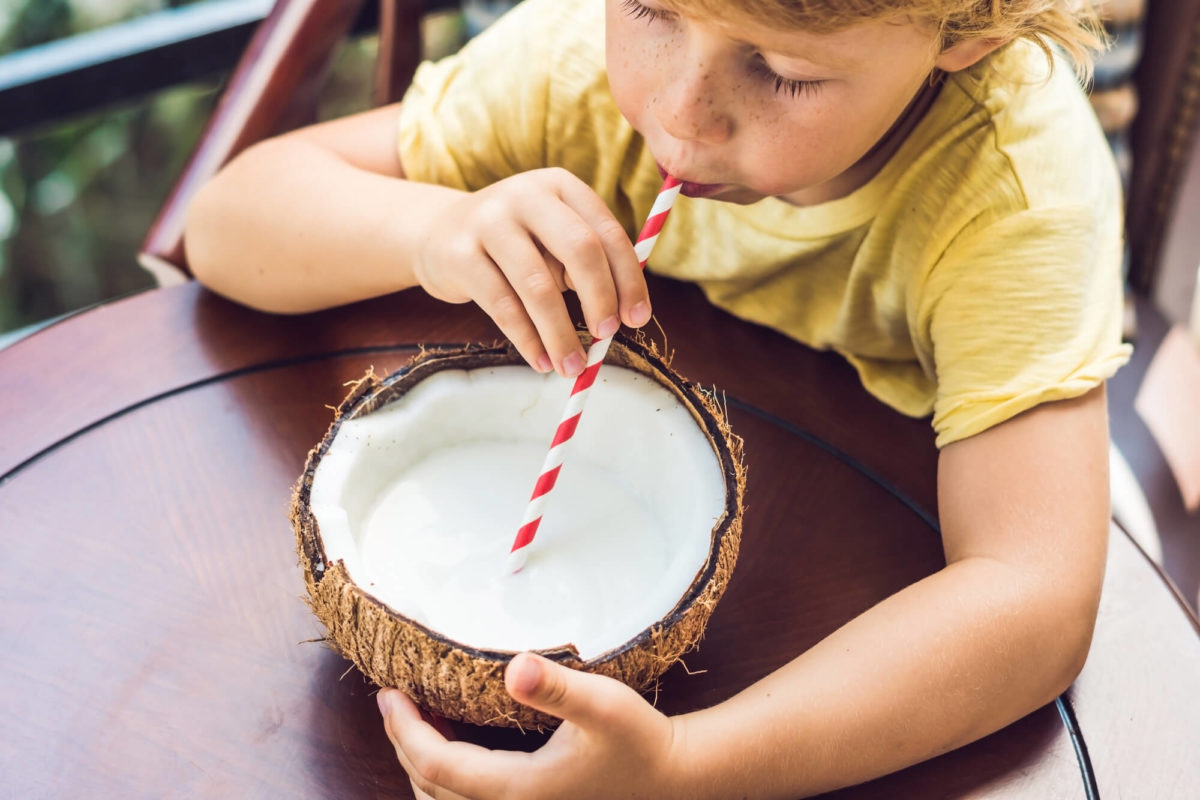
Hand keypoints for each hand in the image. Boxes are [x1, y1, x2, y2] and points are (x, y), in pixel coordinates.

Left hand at [378, 652, 686, 799]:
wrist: (674, 778)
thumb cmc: (640, 741)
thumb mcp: (603, 705)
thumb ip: (557, 686)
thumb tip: (514, 666)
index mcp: (519, 790)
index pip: (437, 765)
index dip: (404, 730)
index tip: (387, 692)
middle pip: (431, 788)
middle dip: (403, 744)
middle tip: (392, 701)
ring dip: (422, 764)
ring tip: (415, 721)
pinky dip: (446, 779)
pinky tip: (455, 747)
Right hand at [413, 168, 651, 377]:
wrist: (438, 234)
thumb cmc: (516, 244)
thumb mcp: (554, 239)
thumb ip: (589, 264)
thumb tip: (626, 315)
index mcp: (561, 187)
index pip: (607, 233)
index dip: (628, 279)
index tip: (637, 319)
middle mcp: (526, 195)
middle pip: (579, 249)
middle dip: (600, 299)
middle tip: (607, 337)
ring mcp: (488, 221)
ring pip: (538, 286)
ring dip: (560, 334)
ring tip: (572, 367)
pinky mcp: (458, 254)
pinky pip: (502, 306)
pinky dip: (527, 340)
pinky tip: (541, 361)